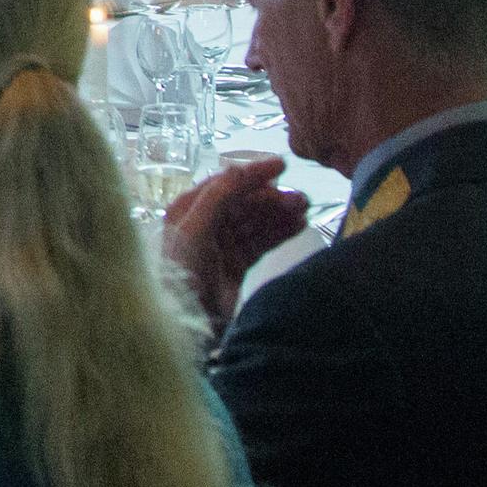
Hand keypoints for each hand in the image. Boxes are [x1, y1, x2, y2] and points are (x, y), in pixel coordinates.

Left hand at [161, 157, 308, 314]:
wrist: (187, 321)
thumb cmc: (182, 271)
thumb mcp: (194, 229)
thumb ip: (217, 197)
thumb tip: (240, 168)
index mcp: (189, 209)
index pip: (226, 183)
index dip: (254, 173)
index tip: (282, 165)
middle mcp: (205, 223)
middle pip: (246, 203)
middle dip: (273, 198)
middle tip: (301, 199)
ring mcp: (223, 245)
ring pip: (257, 222)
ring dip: (280, 214)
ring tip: (304, 210)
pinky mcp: (237, 266)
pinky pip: (262, 242)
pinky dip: (280, 233)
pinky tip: (299, 226)